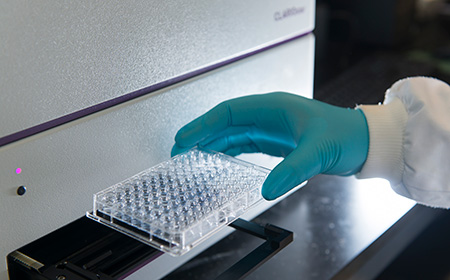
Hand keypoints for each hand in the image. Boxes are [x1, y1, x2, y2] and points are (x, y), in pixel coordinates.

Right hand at [172, 92, 368, 199]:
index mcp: (272, 106)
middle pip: (224, 123)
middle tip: (179, 151)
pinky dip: (227, 152)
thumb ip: (292, 169)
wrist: (361, 141)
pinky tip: (218, 160)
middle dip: (200, 135)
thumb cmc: (344, 134)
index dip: (203, 124)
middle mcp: (267, 115)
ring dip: (211, 144)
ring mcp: (269, 128)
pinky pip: (243, 145)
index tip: (185, 137)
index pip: (227, 112)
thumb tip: (266, 189)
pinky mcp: (274, 142)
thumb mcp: (318, 151)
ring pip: (231, 134)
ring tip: (191, 157)